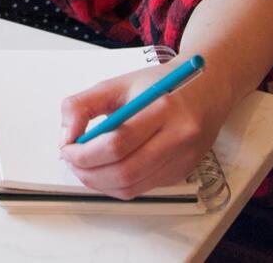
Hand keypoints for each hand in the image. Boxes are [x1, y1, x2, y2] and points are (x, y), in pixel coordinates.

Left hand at [56, 64, 227, 198]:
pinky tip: (105, 170)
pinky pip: (142, 189)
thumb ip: (83, 105)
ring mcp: (183, 159)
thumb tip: (67, 136)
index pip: (117, 142)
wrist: (205, 89)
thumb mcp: (117, 83)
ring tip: (84, 166)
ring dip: (99, 183)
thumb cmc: (160, 85)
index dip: (84, 152)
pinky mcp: (181, 172)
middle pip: (125, 171)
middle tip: (71, 160)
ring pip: (132, 187)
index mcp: (163, 108)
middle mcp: (179, 137)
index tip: (67, 148)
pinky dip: (116, 184)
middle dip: (88, 172)